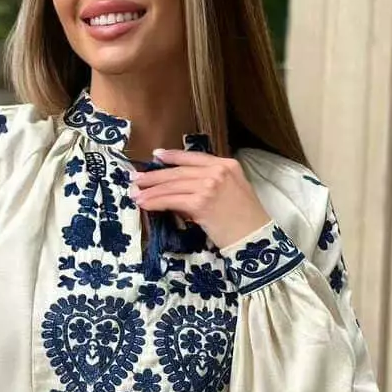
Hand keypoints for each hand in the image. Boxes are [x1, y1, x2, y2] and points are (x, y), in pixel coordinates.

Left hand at [129, 149, 270, 249]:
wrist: (255, 236)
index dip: (173, 156)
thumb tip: (181, 189)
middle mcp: (217, 171)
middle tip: (136, 178)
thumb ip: (210, 184)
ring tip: (136, 193)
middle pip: (178, 171)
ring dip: (150, 190)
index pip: (194, 157)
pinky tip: (145, 204)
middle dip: (154, 175)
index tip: (157, 156)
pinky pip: (171, 200)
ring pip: (172, 185)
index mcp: (227, 165)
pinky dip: (155, 202)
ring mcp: (209, 185)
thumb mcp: (232, 191)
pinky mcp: (200, 202)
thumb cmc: (245, 219)